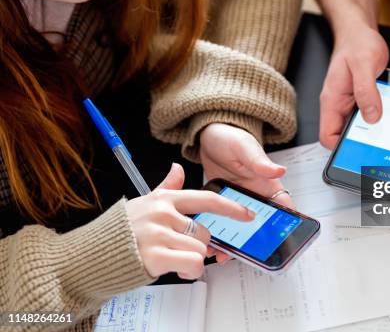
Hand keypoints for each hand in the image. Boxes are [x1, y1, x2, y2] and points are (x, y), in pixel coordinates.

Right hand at [125, 163, 254, 279]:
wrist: (92, 255)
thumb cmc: (120, 230)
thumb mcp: (144, 203)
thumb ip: (166, 188)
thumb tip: (177, 169)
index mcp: (164, 199)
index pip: (207, 199)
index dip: (231, 208)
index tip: (247, 215)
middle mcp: (163, 214)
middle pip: (205, 233)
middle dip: (197, 246)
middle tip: (179, 250)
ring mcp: (159, 234)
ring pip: (200, 250)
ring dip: (191, 261)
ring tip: (172, 260)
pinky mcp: (156, 256)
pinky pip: (193, 264)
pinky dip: (189, 271)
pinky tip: (175, 268)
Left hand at [199, 123, 294, 262]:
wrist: (208, 137)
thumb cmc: (231, 138)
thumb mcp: (245, 148)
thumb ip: (259, 162)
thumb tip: (279, 171)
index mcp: (267, 184)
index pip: (283, 208)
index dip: (285, 224)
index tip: (281, 239)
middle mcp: (254, 197)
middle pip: (261, 225)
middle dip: (254, 242)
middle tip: (245, 254)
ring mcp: (237, 203)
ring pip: (239, 229)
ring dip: (232, 242)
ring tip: (220, 253)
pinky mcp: (220, 205)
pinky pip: (221, 224)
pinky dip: (216, 234)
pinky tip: (207, 241)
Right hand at [319, 23, 388, 148]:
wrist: (359, 32)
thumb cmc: (357, 43)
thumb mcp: (364, 64)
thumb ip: (367, 91)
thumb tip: (372, 116)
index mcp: (331, 100)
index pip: (327, 136)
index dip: (340, 148)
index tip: (357, 150)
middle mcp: (338, 105)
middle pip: (343, 137)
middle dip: (359, 144)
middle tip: (378, 146)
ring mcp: (349, 104)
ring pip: (357, 129)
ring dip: (371, 132)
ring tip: (386, 133)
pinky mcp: (361, 101)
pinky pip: (367, 117)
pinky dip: (378, 120)